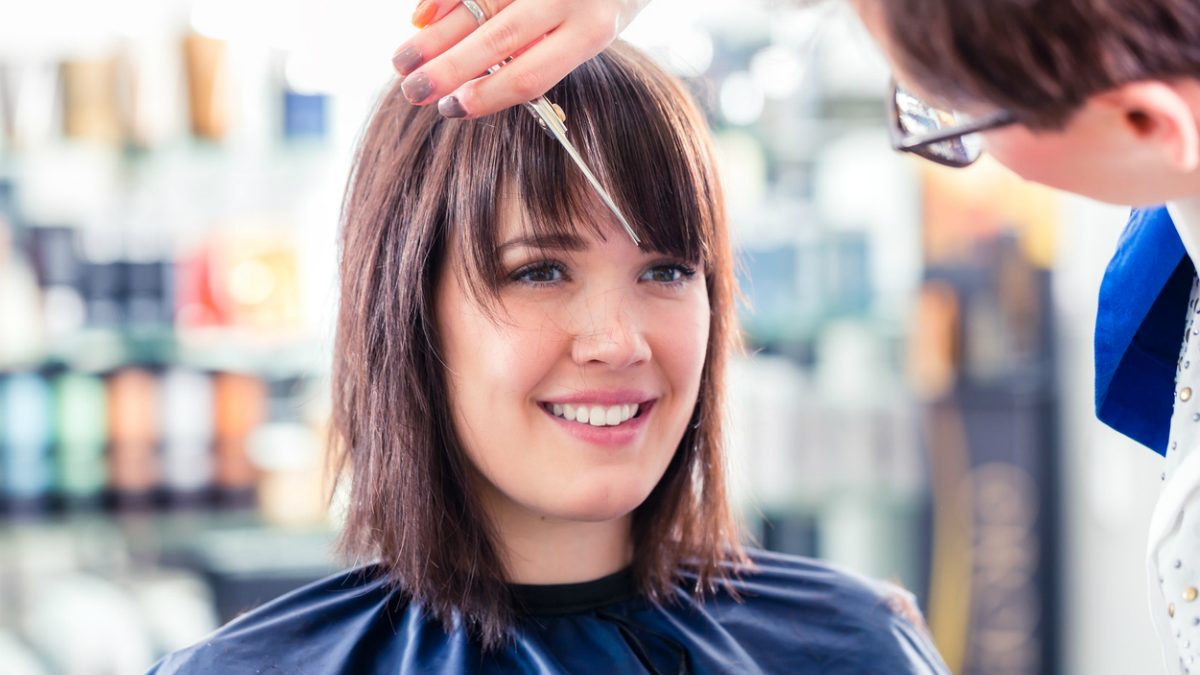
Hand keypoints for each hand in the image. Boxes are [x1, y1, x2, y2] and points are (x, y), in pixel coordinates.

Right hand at [392, 0, 650, 118]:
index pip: (530, 75)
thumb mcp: (587, 33)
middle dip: (448, 69)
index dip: (486, 97)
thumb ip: (540, 54)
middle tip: (411, 92)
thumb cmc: (599, 0)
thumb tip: (473, 84)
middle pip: (499, 40)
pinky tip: (421, 16)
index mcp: (591, 32)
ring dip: (434, 34)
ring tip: (402, 61)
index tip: (450, 110)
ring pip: (478, 4)